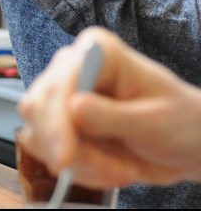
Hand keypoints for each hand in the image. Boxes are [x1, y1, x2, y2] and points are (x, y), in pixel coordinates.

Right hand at [17, 27, 200, 187]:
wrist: (189, 146)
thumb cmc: (181, 122)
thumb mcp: (156, 121)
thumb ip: (114, 115)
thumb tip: (73, 108)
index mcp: (97, 53)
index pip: (60, 81)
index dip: (56, 120)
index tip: (66, 156)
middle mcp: (73, 71)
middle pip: (37, 106)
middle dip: (64, 146)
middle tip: (99, 170)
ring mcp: (64, 99)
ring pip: (38, 134)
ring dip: (78, 162)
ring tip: (117, 169)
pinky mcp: (62, 127)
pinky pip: (49, 153)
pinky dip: (79, 171)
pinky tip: (110, 169)